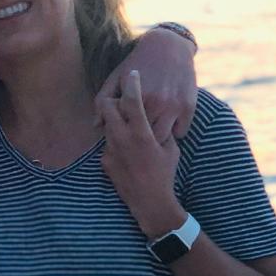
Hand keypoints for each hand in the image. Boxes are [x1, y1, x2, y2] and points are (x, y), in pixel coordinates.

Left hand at [95, 26, 196, 140]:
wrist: (169, 46)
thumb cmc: (137, 63)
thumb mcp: (117, 77)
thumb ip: (104, 101)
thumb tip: (96, 126)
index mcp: (136, 98)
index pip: (125, 129)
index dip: (123, 132)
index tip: (123, 128)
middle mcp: (156, 103)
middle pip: (145, 136)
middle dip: (140, 137)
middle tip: (137, 132)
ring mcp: (174, 106)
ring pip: (163, 137)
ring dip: (157, 137)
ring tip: (151, 131)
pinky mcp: (189, 107)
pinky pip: (181, 132)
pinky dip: (174, 132)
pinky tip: (167, 124)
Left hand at [98, 77, 182, 235]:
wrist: (150, 203)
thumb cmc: (165, 174)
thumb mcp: (170, 150)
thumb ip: (162, 131)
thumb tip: (158, 118)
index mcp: (142, 133)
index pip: (133, 101)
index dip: (132, 84)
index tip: (133, 73)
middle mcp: (123, 139)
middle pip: (108, 107)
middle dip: (111, 99)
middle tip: (119, 99)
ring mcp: (111, 150)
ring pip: (107, 125)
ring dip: (115, 121)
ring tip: (128, 126)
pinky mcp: (105, 162)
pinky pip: (108, 143)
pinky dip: (116, 141)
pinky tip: (127, 150)